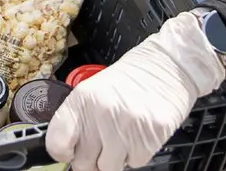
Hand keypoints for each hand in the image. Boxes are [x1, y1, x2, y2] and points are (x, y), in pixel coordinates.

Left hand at [46, 13, 225, 170]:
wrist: (168, 65)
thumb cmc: (131, 80)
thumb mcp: (95, 90)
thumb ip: (81, 120)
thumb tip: (70, 151)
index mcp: (82, 99)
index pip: (57, 142)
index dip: (63, 152)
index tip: (70, 152)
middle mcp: (102, 113)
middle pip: (83, 163)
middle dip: (92, 158)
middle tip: (103, 144)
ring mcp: (126, 126)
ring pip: (109, 168)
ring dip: (116, 158)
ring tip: (124, 136)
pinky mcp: (150, 136)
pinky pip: (135, 163)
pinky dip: (138, 154)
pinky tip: (140, 134)